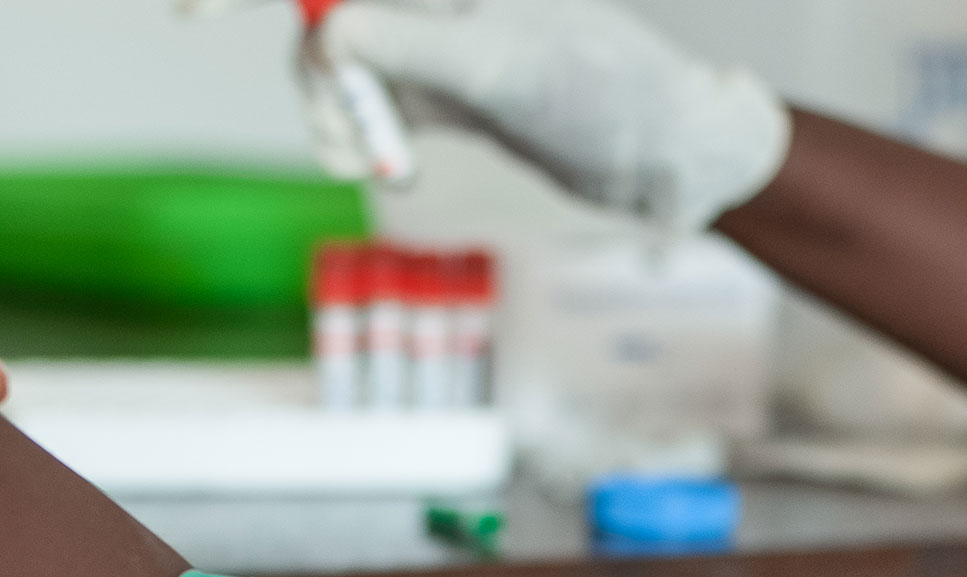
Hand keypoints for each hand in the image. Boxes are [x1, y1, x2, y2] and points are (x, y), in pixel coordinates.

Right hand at [320, 0, 790, 228]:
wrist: (666, 147)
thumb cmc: (600, 93)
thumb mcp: (495, 68)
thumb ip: (410, 49)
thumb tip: (330, 36)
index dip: (319, 21)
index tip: (300, 64)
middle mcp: (444, 0)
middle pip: (339, 20)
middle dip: (323, 76)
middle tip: (342, 139)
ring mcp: (443, 42)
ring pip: (352, 66)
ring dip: (340, 114)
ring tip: (359, 160)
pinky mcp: (453, 91)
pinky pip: (384, 106)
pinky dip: (369, 138)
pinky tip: (392, 170)